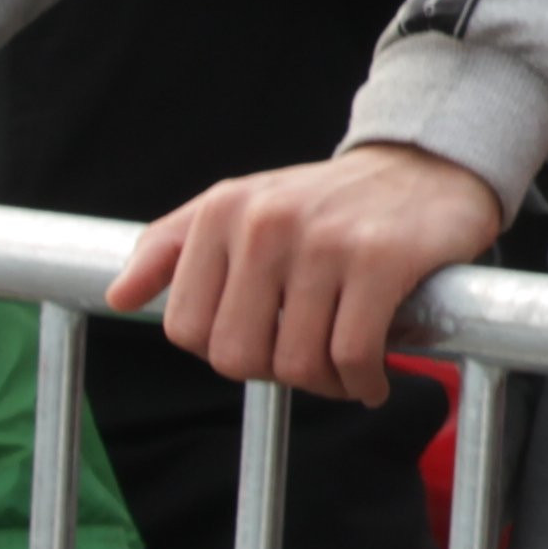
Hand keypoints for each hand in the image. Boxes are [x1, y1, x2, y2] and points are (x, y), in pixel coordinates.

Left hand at [105, 142, 506, 404]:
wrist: (429, 163)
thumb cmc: (331, 200)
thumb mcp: (245, 205)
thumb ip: (174, 246)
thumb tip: (119, 296)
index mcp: (224, 211)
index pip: (187, 329)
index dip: (227, 351)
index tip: (265, 341)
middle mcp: (267, 222)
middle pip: (238, 355)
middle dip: (274, 372)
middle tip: (308, 361)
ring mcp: (326, 241)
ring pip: (297, 361)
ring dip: (324, 385)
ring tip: (345, 370)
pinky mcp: (382, 259)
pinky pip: (353, 354)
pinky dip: (362, 382)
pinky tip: (374, 378)